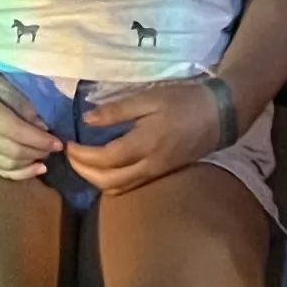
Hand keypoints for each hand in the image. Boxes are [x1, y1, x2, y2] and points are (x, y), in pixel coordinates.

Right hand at [0, 54, 61, 182]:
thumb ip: (20, 104)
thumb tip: (42, 127)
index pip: (19, 133)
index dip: (42, 140)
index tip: (59, 141)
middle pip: (14, 152)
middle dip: (38, 152)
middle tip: (54, 147)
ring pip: (6, 165)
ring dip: (30, 164)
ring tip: (45, 157)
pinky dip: (16, 173)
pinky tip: (31, 169)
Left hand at [67, 73, 236, 195]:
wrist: (220, 115)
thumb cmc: (183, 101)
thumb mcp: (148, 98)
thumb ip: (117, 110)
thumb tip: (87, 119)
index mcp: (144, 145)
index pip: (104, 159)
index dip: (81, 155)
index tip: (66, 143)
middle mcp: (149, 166)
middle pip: (108, 182)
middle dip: (83, 171)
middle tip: (68, 154)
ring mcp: (156, 173)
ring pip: (118, 188)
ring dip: (95, 179)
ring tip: (81, 160)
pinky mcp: (161, 173)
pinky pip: (130, 185)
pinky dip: (110, 180)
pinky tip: (103, 165)